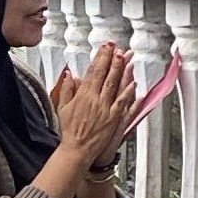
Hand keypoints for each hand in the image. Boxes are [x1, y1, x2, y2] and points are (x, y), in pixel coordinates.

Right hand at [55, 43, 135, 165]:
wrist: (77, 149)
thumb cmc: (69, 131)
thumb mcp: (62, 107)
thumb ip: (66, 89)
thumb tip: (68, 74)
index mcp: (83, 95)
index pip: (92, 71)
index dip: (100, 58)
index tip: (104, 47)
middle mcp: (95, 99)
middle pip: (105, 75)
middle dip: (112, 59)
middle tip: (118, 48)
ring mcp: (106, 108)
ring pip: (115, 85)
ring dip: (121, 70)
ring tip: (127, 58)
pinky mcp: (114, 118)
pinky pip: (123, 102)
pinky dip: (129, 92)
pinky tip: (134, 83)